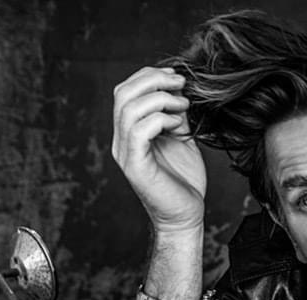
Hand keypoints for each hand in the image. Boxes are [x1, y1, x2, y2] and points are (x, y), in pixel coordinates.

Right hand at [111, 66, 205, 232]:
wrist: (185, 215)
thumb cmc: (183, 180)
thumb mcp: (181, 137)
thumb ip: (175, 114)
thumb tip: (179, 89)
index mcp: (129, 132)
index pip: (126, 90)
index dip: (149, 75)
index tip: (177, 77)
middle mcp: (121, 140)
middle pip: (123, 93)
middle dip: (153, 80)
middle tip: (181, 84)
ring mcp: (125, 153)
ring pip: (129, 109)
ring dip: (160, 99)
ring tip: (183, 106)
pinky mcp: (135, 166)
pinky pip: (139, 130)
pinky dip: (162, 119)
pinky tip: (179, 127)